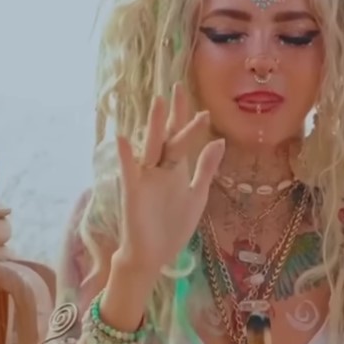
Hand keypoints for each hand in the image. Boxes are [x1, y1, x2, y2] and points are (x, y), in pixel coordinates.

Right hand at [115, 82, 224, 274]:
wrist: (154, 254)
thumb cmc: (173, 226)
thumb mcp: (197, 194)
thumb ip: (206, 168)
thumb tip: (220, 141)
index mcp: (176, 168)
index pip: (181, 136)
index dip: (187, 118)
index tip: (198, 100)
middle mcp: (160, 168)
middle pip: (166, 136)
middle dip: (171, 114)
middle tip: (176, 89)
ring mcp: (145, 178)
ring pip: (150, 147)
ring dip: (153, 127)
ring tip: (156, 104)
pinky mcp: (134, 192)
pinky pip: (129, 171)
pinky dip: (127, 156)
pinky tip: (124, 139)